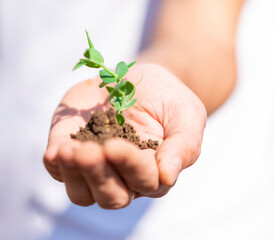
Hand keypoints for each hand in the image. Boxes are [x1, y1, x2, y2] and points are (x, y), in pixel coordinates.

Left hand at [43, 63, 206, 208]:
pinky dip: (56, 165)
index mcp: (155, 170)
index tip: (116, 145)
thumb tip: (168, 176)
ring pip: (83, 193)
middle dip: (99, 176)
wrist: (138, 79)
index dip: (129, 166)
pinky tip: (56, 150)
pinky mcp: (74, 150)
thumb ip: (184, 145)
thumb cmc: (167, 99)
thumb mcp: (186, 115)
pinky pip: (60, 170)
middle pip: (111, 196)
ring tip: (68, 151)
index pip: (144, 180)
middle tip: (90, 152)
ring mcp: (97, 166)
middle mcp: (125, 176)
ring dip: (74, 175)